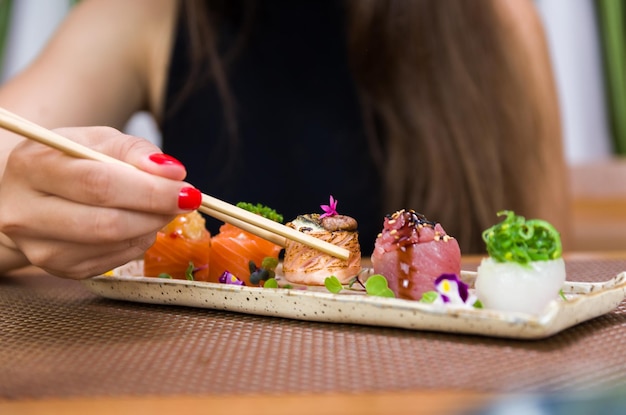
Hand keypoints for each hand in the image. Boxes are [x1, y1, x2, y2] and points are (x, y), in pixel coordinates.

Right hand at [0, 126, 201, 278]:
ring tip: (161, 209)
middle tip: (184, 201)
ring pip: (113, 245)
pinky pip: (113, 261)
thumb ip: (135, 150)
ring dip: (151, 227)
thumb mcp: (97, 140)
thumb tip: (173, 172)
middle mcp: (26, 212)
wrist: (32, 195)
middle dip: (156, 212)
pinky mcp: (60, 270)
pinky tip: (138, 225)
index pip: (99, 184)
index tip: (186, 189)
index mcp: (33, 167)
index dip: (150, 190)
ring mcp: (40, 248)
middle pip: (106, 222)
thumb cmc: (70, 162)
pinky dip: (138, 242)